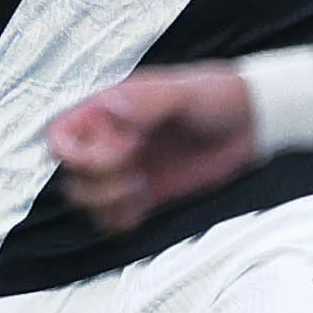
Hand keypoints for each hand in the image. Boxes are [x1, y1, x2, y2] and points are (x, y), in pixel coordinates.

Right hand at [45, 67, 263, 230]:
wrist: (252, 121)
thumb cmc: (218, 94)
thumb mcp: (183, 91)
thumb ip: (145, 100)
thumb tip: (112, 110)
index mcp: (109, 110)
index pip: (60, 135)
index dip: (76, 153)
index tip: (118, 151)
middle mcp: (110, 140)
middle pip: (71, 175)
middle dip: (99, 182)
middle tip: (134, 173)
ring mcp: (126, 168)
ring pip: (88, 200)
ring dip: (109, 204)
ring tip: (140, 191)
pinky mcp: (144, 192)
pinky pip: (113, 217)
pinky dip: (121, 221)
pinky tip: (143, 209)